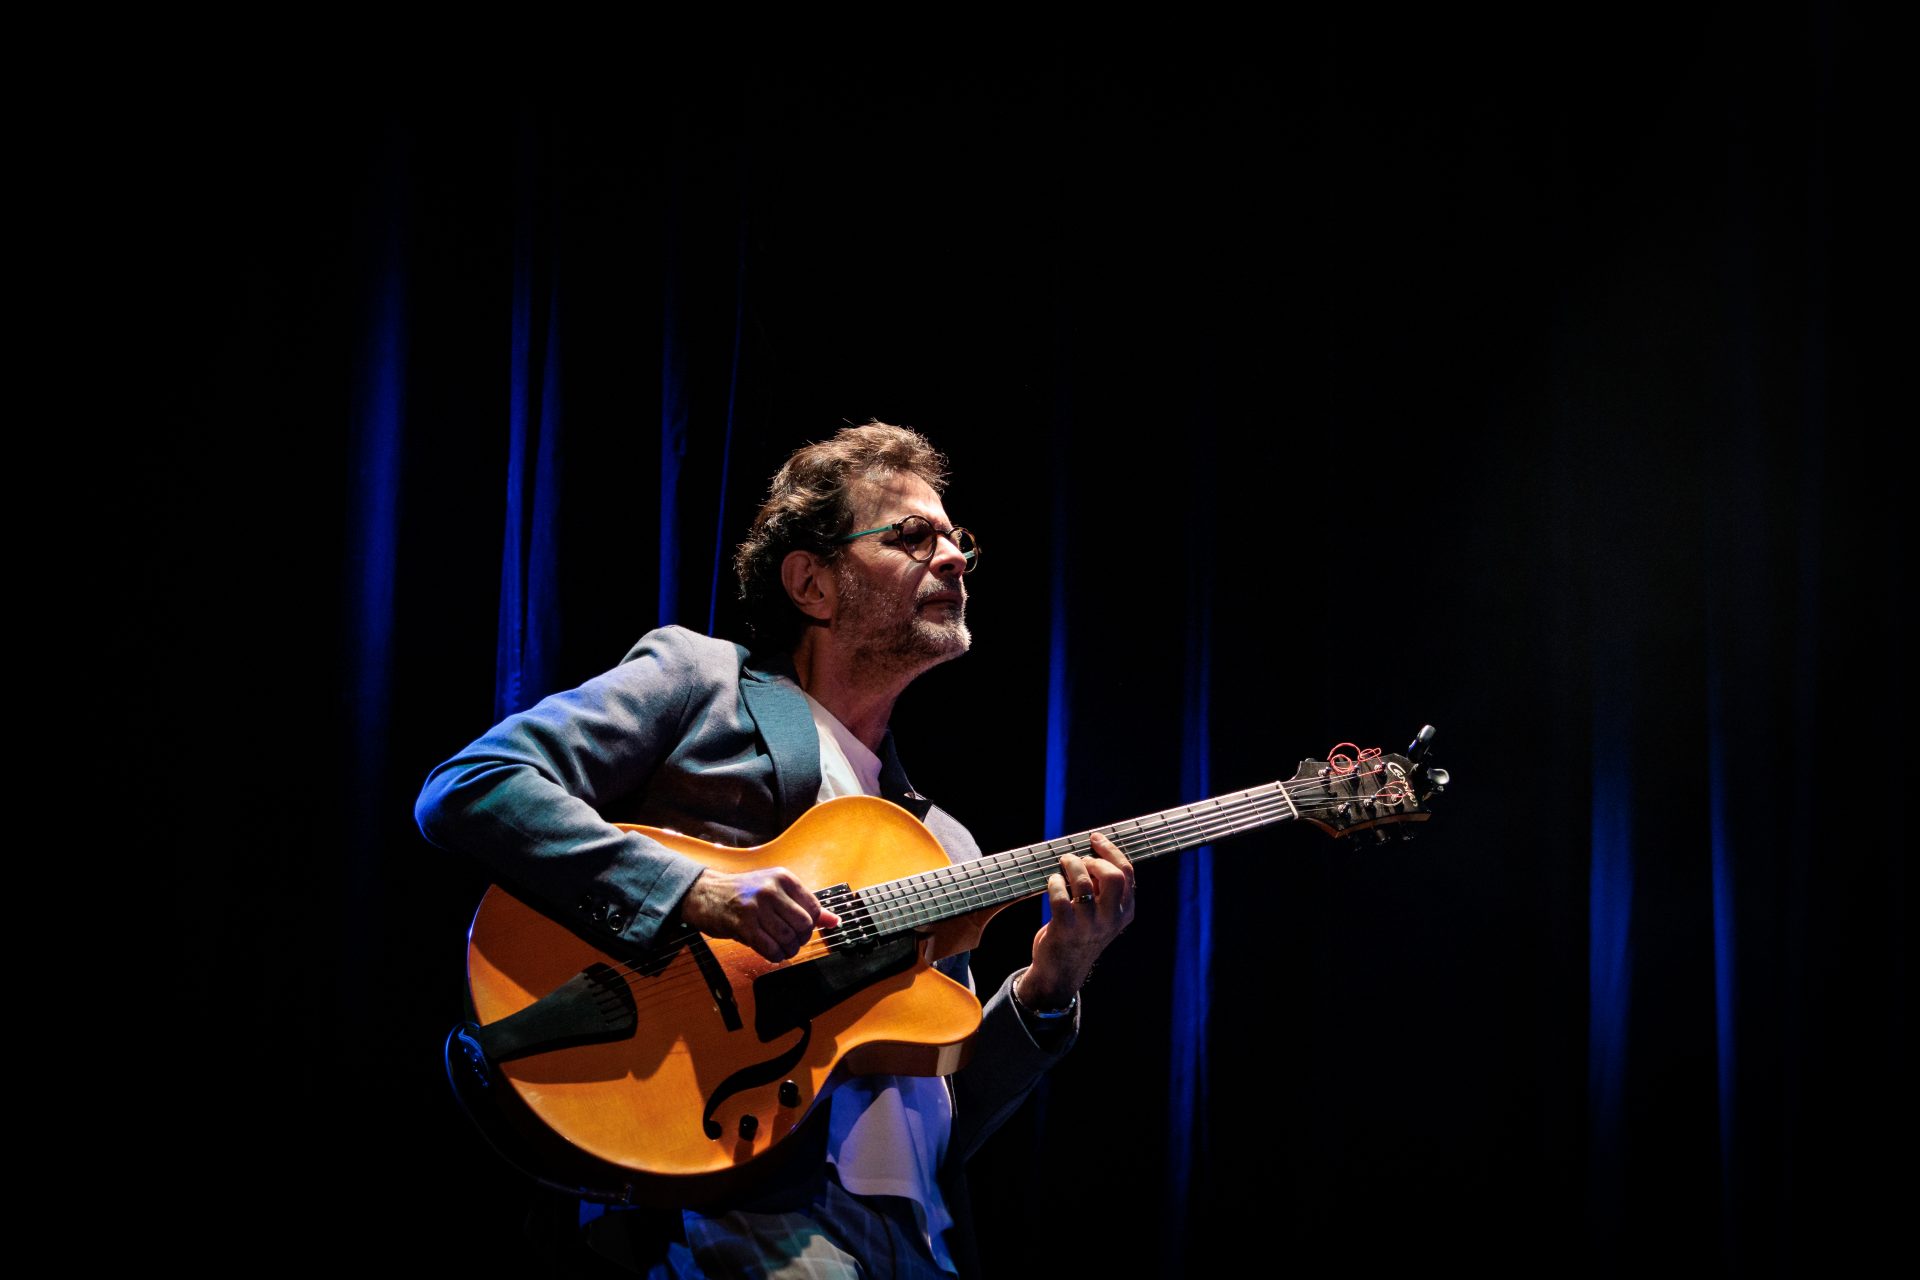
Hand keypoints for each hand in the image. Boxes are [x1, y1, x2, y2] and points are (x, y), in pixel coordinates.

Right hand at [678, 867, 840, 962]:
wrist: (704, 893)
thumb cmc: (742, 892)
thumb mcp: (775, 891)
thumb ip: (804, 905)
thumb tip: (834, 921)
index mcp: (783, 878)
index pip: (813, 907)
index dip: (812, 924)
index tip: (802, 929)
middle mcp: (771, 890)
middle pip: (803, 925)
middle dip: (802, 939)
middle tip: (793, 941)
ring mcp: (756, 907)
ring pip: (787, 938)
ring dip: (789, 950)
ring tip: (783, 949)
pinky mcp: (743, 925)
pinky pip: (770, 948)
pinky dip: (775, 956)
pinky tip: (772, 953)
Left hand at [1017, 832, 1135, 1009]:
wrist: (1061, 971)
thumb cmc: (1080, 934)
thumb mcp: (1102, 914)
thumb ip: (1102, 889)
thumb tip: (1092, 852)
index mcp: (1125, 912)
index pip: (1127, 873)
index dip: (1111, 850)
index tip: (1095, 838)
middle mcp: (1111, 920)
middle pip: (1112, 876)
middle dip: (1093, 859)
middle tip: (1078, 860)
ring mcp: (1089, 926)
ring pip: (1083, 883)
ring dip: (1070, 866)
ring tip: (1063, 865)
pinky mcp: (1065, 929)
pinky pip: (1060, 896)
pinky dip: (1054, 882)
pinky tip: (1053, 882)